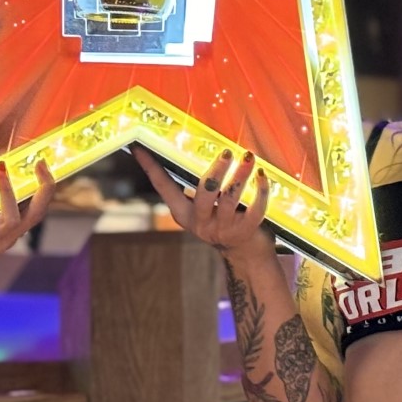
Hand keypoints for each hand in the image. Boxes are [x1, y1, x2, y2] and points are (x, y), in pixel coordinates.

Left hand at [0, 158, 55, 288]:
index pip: (38, 212)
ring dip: (7, 192)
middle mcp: (5, 240)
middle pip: (36, 216)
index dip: (45, 188)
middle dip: (43, 188)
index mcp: (10, 234)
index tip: (42, 162)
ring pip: (12, 219)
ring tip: (0, 169)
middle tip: (39, 162)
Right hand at [135, 147, 273, 261]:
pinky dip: (260, 191)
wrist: (247, 255)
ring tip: (247, 156)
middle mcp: (201, 222)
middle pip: (204, 193)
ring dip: (240, 175)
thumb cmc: (223, 219)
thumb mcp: (203, 207)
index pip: (164, 187)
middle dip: (215, 171)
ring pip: (230, 199)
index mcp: (184, 213)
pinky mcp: (246, 231)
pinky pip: (255, 209)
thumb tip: (189, 149)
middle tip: (225, 152)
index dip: (151, 167)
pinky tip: (262, 175)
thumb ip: (199, 186)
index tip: (139, 147)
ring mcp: (223, 228)